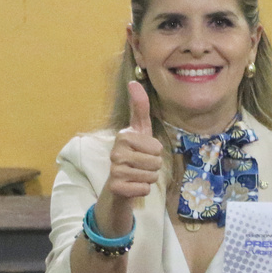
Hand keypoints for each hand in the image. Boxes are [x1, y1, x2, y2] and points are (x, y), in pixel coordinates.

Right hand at [97, 81, 163, 234]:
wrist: (118, 187)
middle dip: (153, 167)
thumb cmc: (133, 156)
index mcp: (123, 136)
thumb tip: (133, 81)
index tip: (143, 152)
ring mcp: (114, 169)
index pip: (158, 147)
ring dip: (149, 179)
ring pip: (151, 176)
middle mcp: (115, 151)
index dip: (156, 153)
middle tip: (141, 167)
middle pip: (156, 162)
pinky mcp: (115, 187)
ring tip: (137, 176)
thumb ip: (139, 108)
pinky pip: (144, 189)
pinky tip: (133, 187)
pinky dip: (143, 191)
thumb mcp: (140, 131)